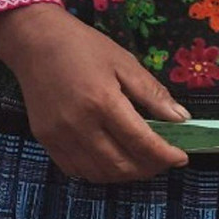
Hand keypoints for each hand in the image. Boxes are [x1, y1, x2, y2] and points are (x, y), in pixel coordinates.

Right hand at [0, 4, 189, 183]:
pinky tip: (113, 161)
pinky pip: (76, 170)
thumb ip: (153, 93)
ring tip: (143, 163)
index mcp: (103, 101)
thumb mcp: (125, 63)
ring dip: (125, 175)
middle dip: (149, 168)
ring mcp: (59, 137)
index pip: (140, 141)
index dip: (164, 155)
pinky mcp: (45, 141)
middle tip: (164, 160)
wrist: (36, 43)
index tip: (182, 157)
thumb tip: (181, 118)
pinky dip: (99, 172)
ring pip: (98, 173)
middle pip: (120, 164)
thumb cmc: (85, 47)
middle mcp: (79, 125)